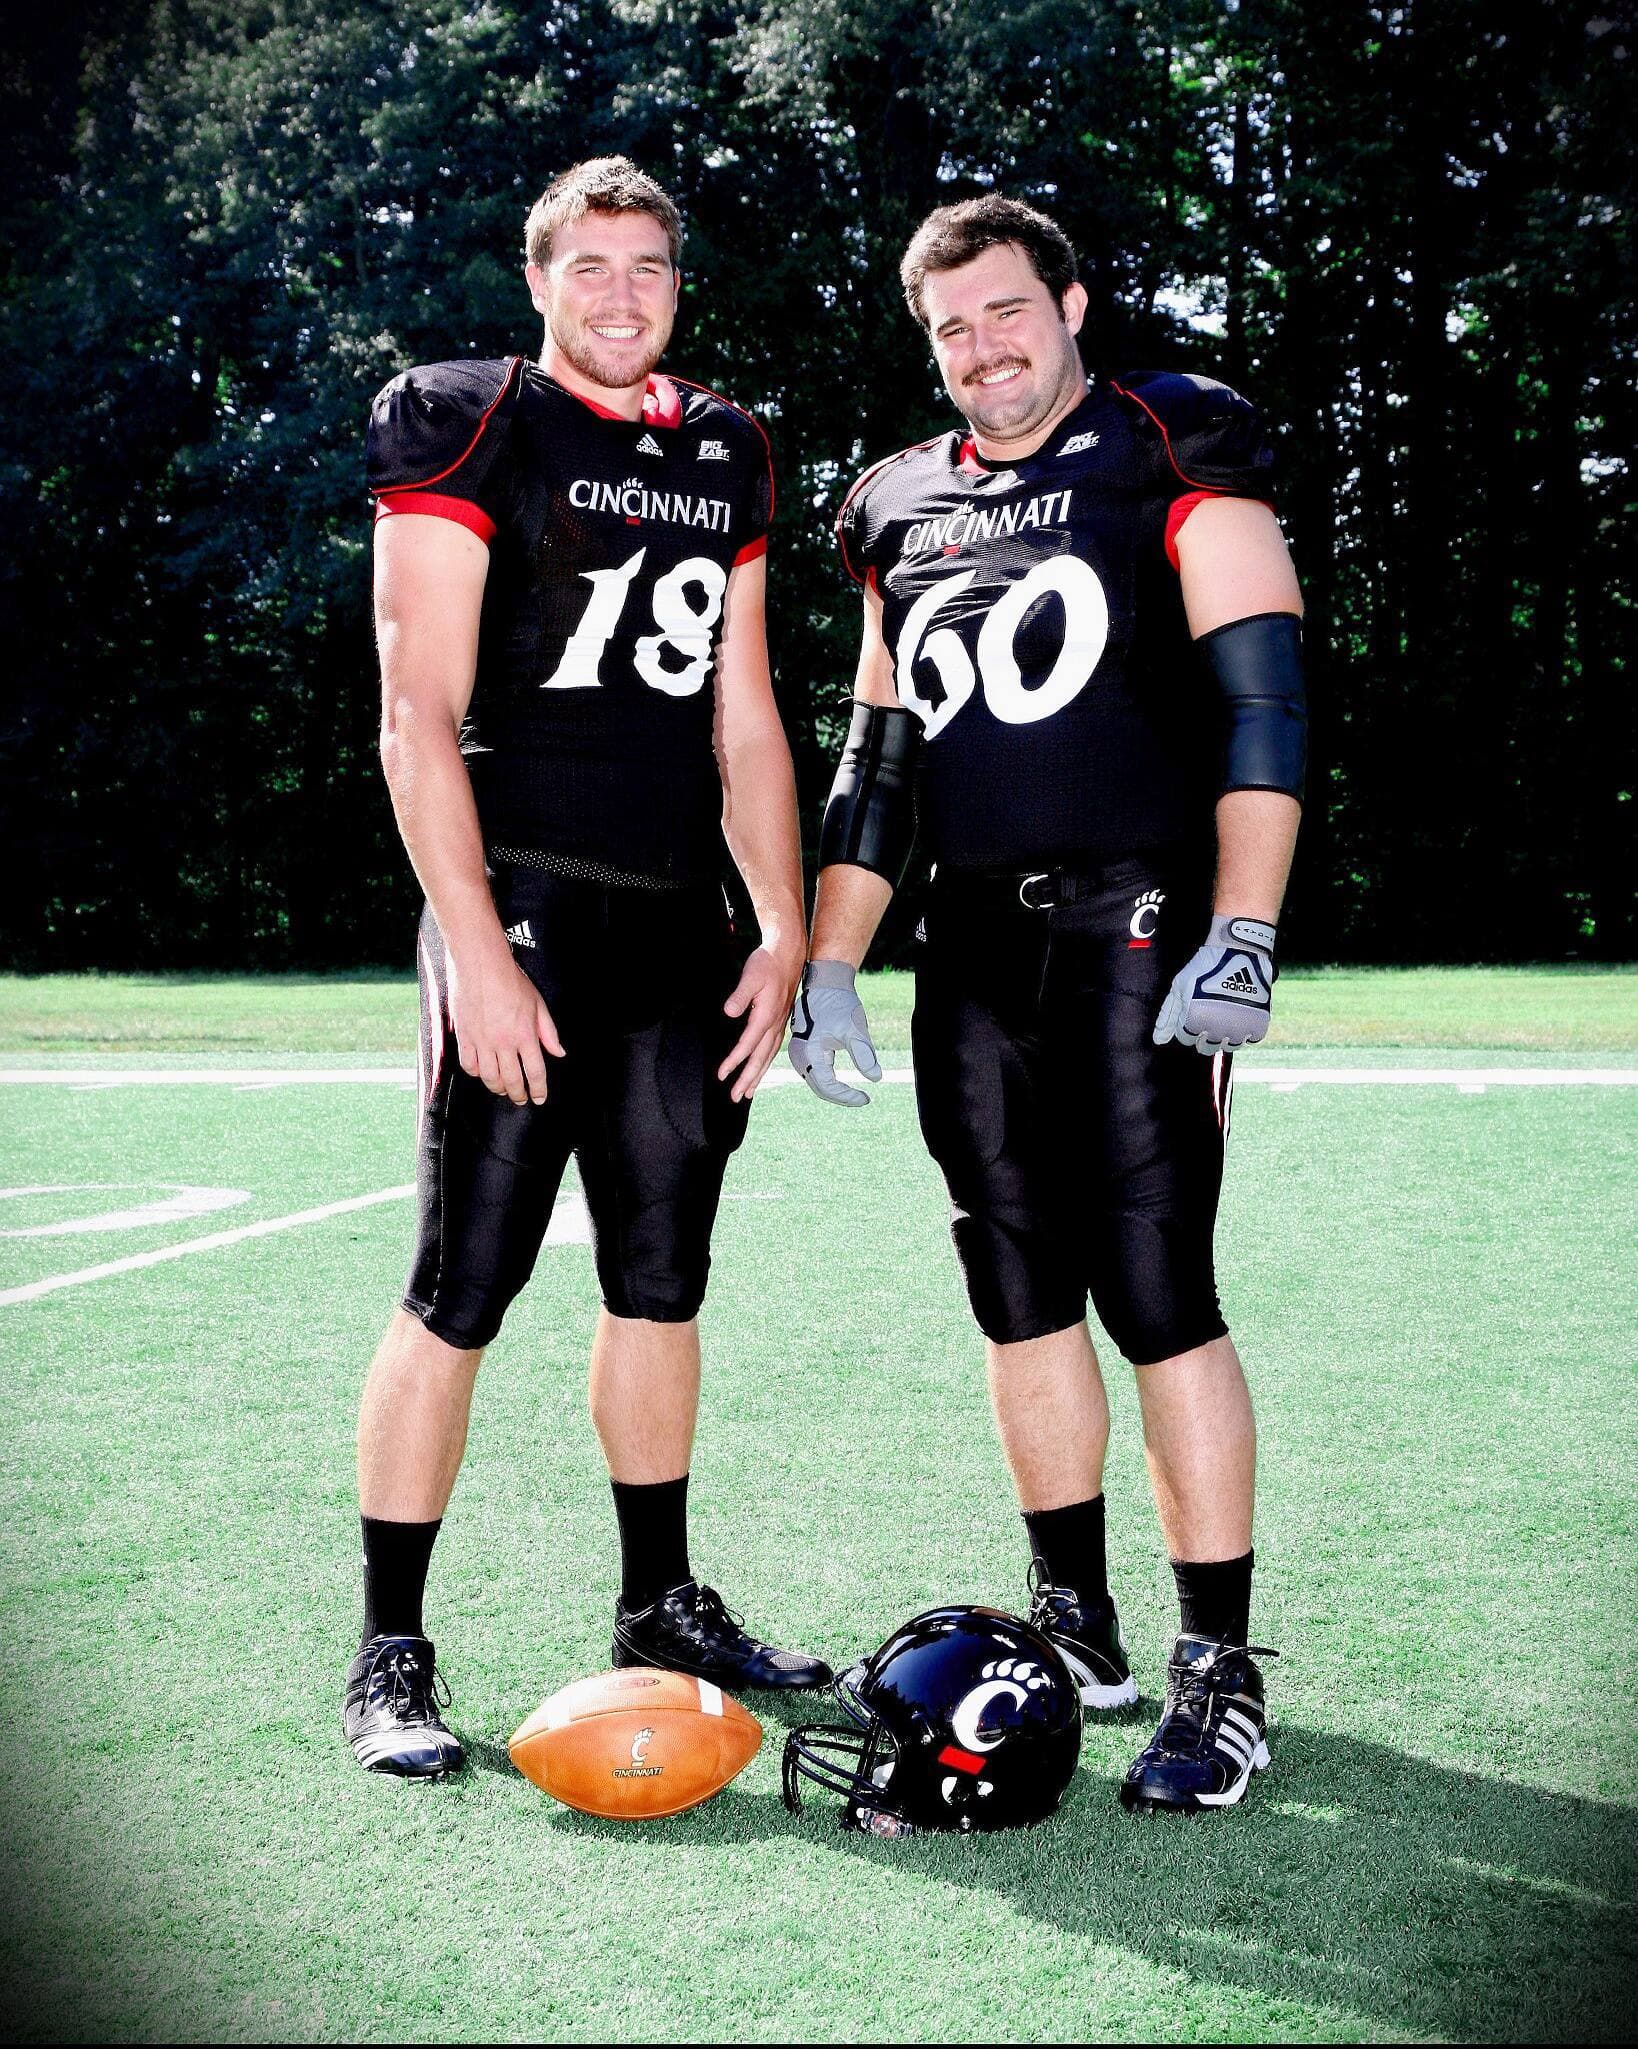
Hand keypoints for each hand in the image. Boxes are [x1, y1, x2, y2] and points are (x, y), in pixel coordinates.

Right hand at [446, 933, 563, 1103]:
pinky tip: (483, 1073)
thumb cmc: (511, 981)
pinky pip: (469, 1065)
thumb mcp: (538, 1004)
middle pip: (512, 1080)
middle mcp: (504, 1042)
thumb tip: (558, 1052)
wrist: (481, 965)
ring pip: (490, 1078)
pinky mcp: (465, 1036)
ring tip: (503, 1090)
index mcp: (525, 1035)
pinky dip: (477, 1074)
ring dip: (498, 1088)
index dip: (538, 1089)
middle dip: (518, 1094)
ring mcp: (482, 1041)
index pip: (535, 1072)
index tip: (539, 1098)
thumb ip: (548, 1032)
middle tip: (521, 1099)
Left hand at [719, 944, 802, 1101]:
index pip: (748, 1045)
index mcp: (766, 1016)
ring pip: (768, 1056)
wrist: (787, 953)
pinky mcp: (779, 1020)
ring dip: (757, 1075)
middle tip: (735, 1097)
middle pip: (760, 1058)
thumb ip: (740, 995)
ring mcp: (779, 1023)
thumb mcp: (751, 975)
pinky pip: (772, 1048)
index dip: (734, 1061)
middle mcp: (774, 1024)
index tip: (722, 1075)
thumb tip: (729, 1012)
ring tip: (748, 1093)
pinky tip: (760, 1069)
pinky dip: (765, 1063)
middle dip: (748, 1079)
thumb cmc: (766, 963)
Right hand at [787, 959, 882, 1106]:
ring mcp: (798, 1053)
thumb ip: (865, 1055)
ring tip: (854, 1094)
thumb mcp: (855, 1030)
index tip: (866, 1098)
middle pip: (820, 1088)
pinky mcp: (802, 1049)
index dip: (847, 1096)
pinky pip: (814, 1072)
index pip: (828, 1086)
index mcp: (809, 1052)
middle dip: (841, 1096)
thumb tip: (876, 1078)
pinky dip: (828, 1081)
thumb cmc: (839, 1004)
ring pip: (816, 1082)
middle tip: (862, 1099)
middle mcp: (798, 1056)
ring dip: (834, 1090)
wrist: (826, 983)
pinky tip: (842, 1083)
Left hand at [1152, 914, 1276, 1053]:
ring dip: (1226, 1034)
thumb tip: (1159, 1040)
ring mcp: (1239, 1028)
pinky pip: (1251, 1038)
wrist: (1239, 951)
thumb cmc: (1205, 967)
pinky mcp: (1259, 1023)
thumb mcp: (1179, 987)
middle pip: (1206, 1046)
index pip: (1186, 1038)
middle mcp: (1217, 1029)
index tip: (1196, 1009)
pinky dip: (1247, 1031)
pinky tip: (1242, 1015)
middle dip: (1205, 1033)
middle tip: (1211, 1014)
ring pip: (1228, 1045)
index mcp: (1195, 1020)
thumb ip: (1168, 1016)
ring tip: (1227, 1014)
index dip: (1188, 1024)